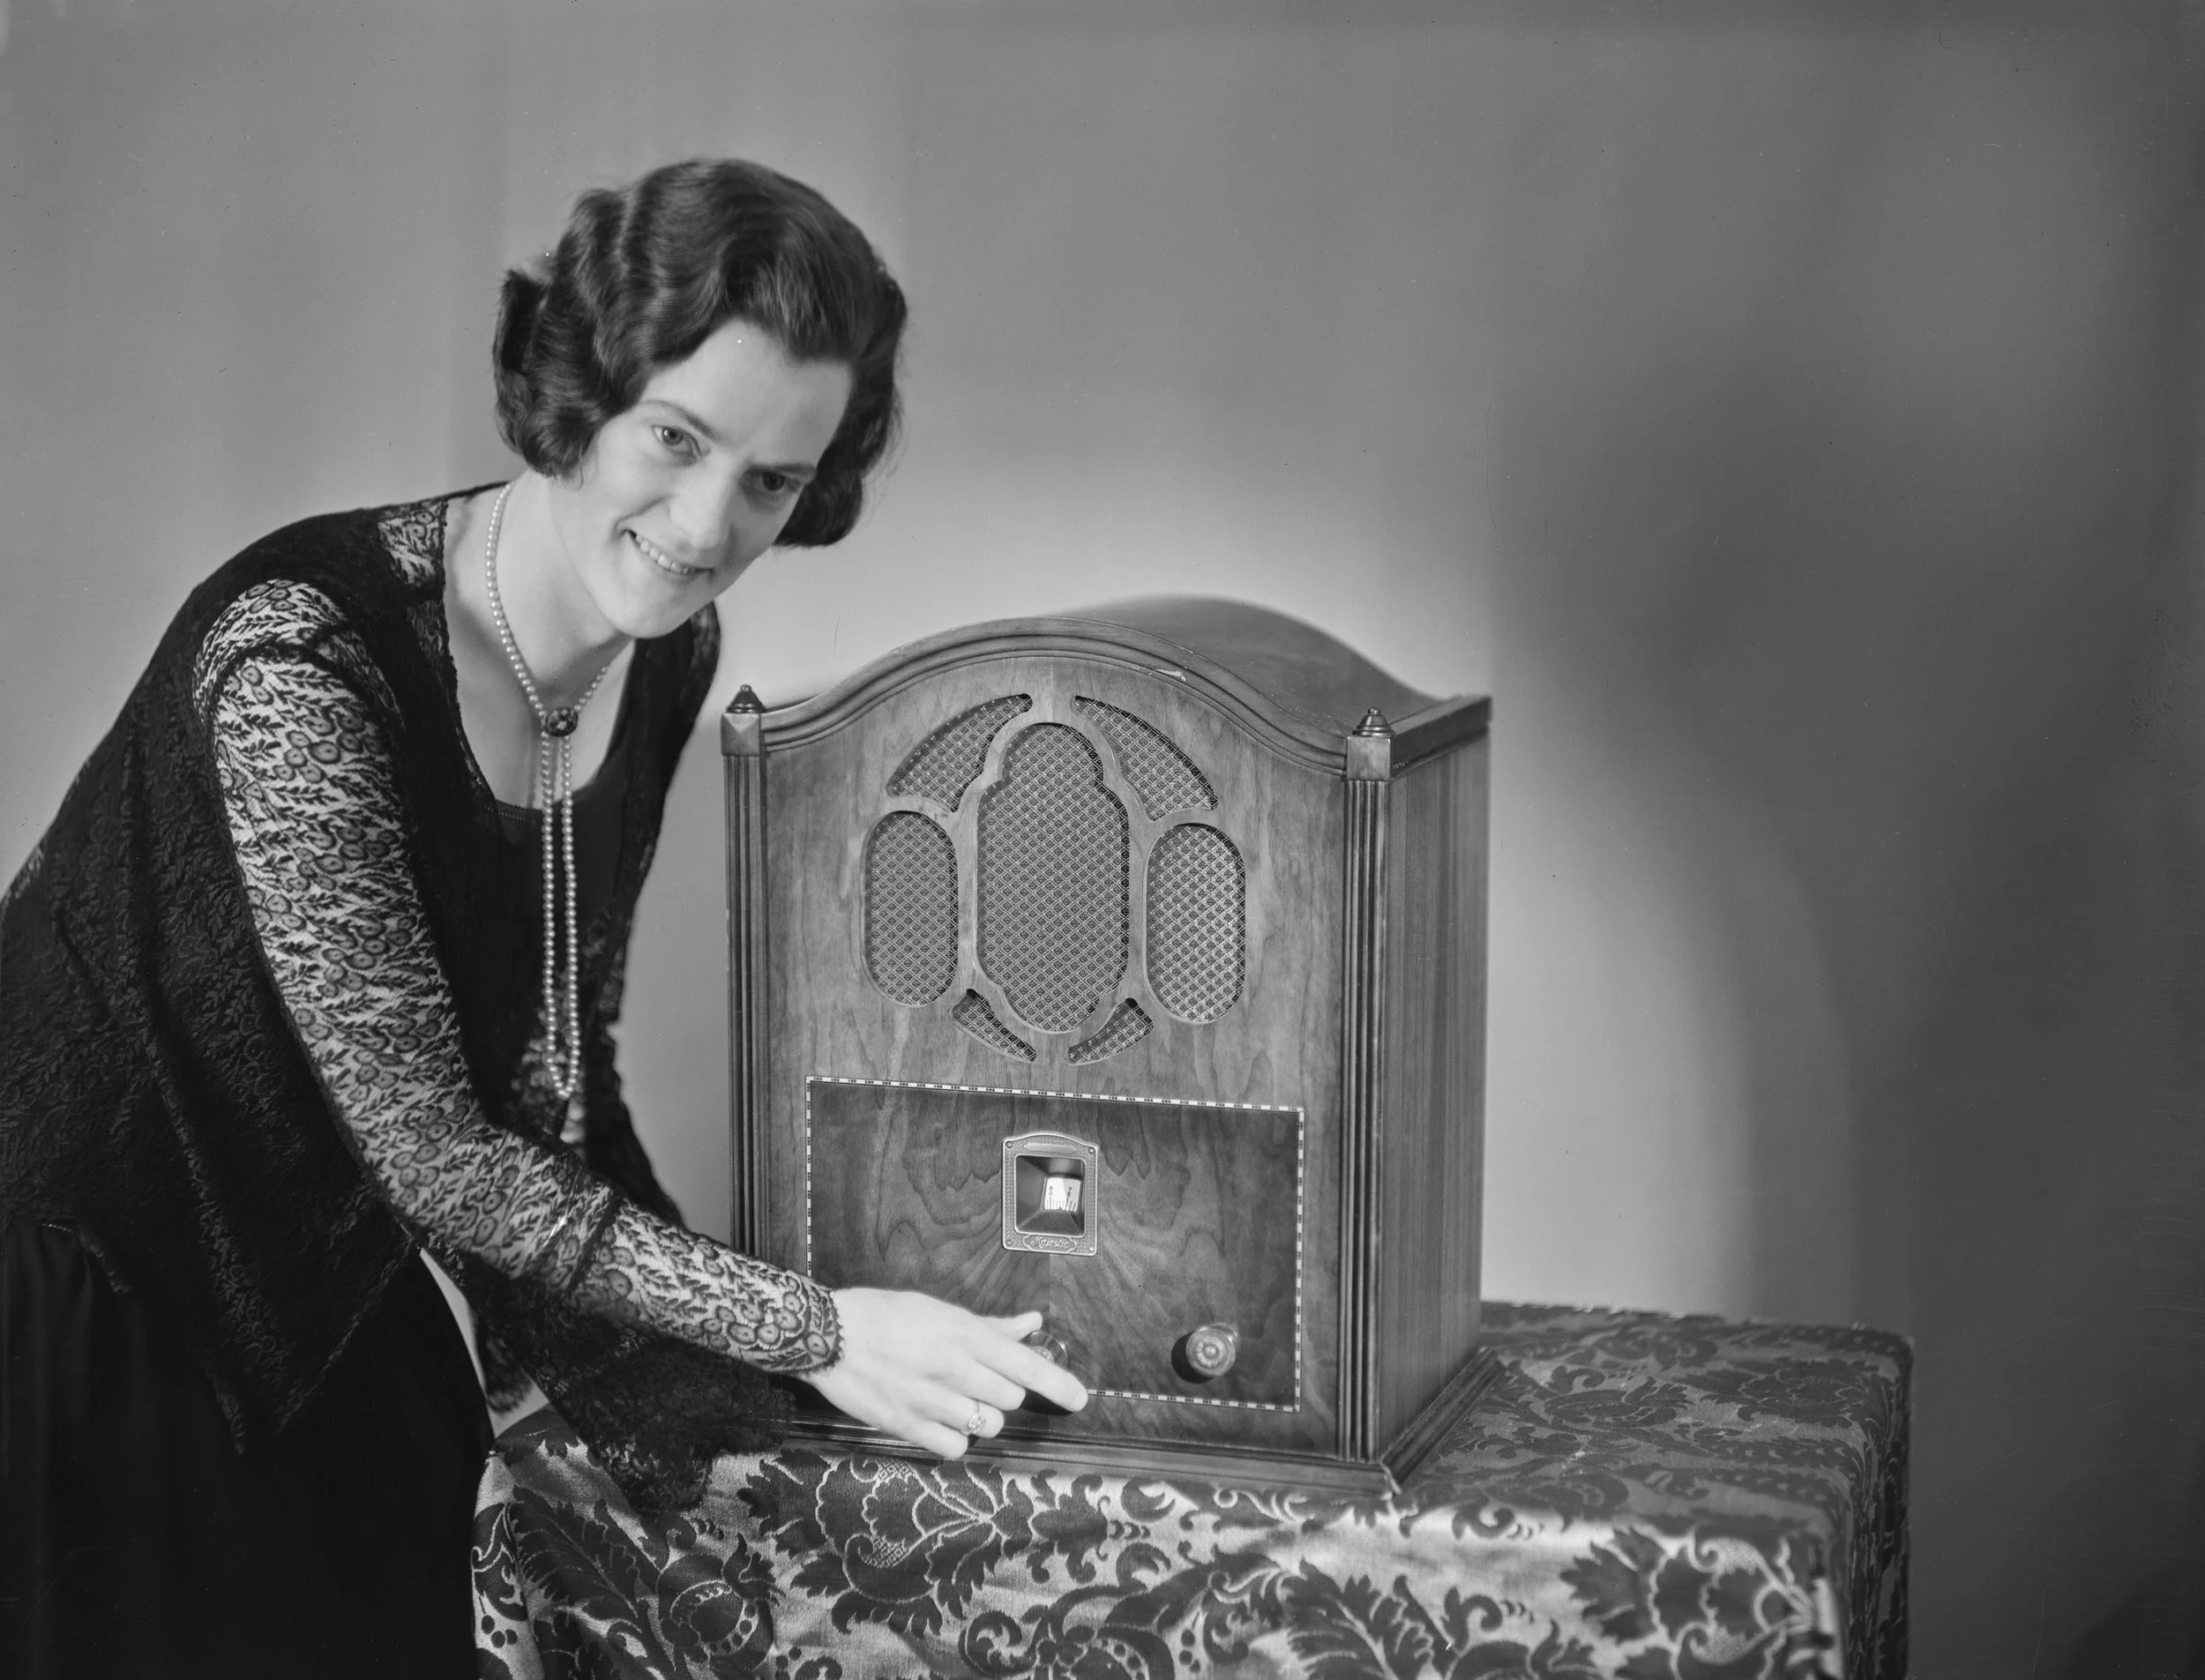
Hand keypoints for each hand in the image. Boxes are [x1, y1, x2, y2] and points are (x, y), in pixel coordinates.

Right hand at [799, 1288, 1088, 1458]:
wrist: (829, 1336)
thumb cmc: (886, 1315)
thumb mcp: (940, 1310)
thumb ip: (991, 1325)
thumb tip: (1033, 1324)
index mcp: (963, 1334)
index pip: (1027, 1365)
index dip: (1059, 1385)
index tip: (1079, 1399)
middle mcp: (953, 1369)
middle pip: (1010, 1398)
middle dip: (1002, 1392)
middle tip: (977, 1380)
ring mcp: (930, 1401)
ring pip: (987, 1425)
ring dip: (980, 1415)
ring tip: (954, 1399)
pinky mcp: (907, 1426)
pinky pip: (955, 1447)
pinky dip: (955, 1439)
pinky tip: (939, 1421)